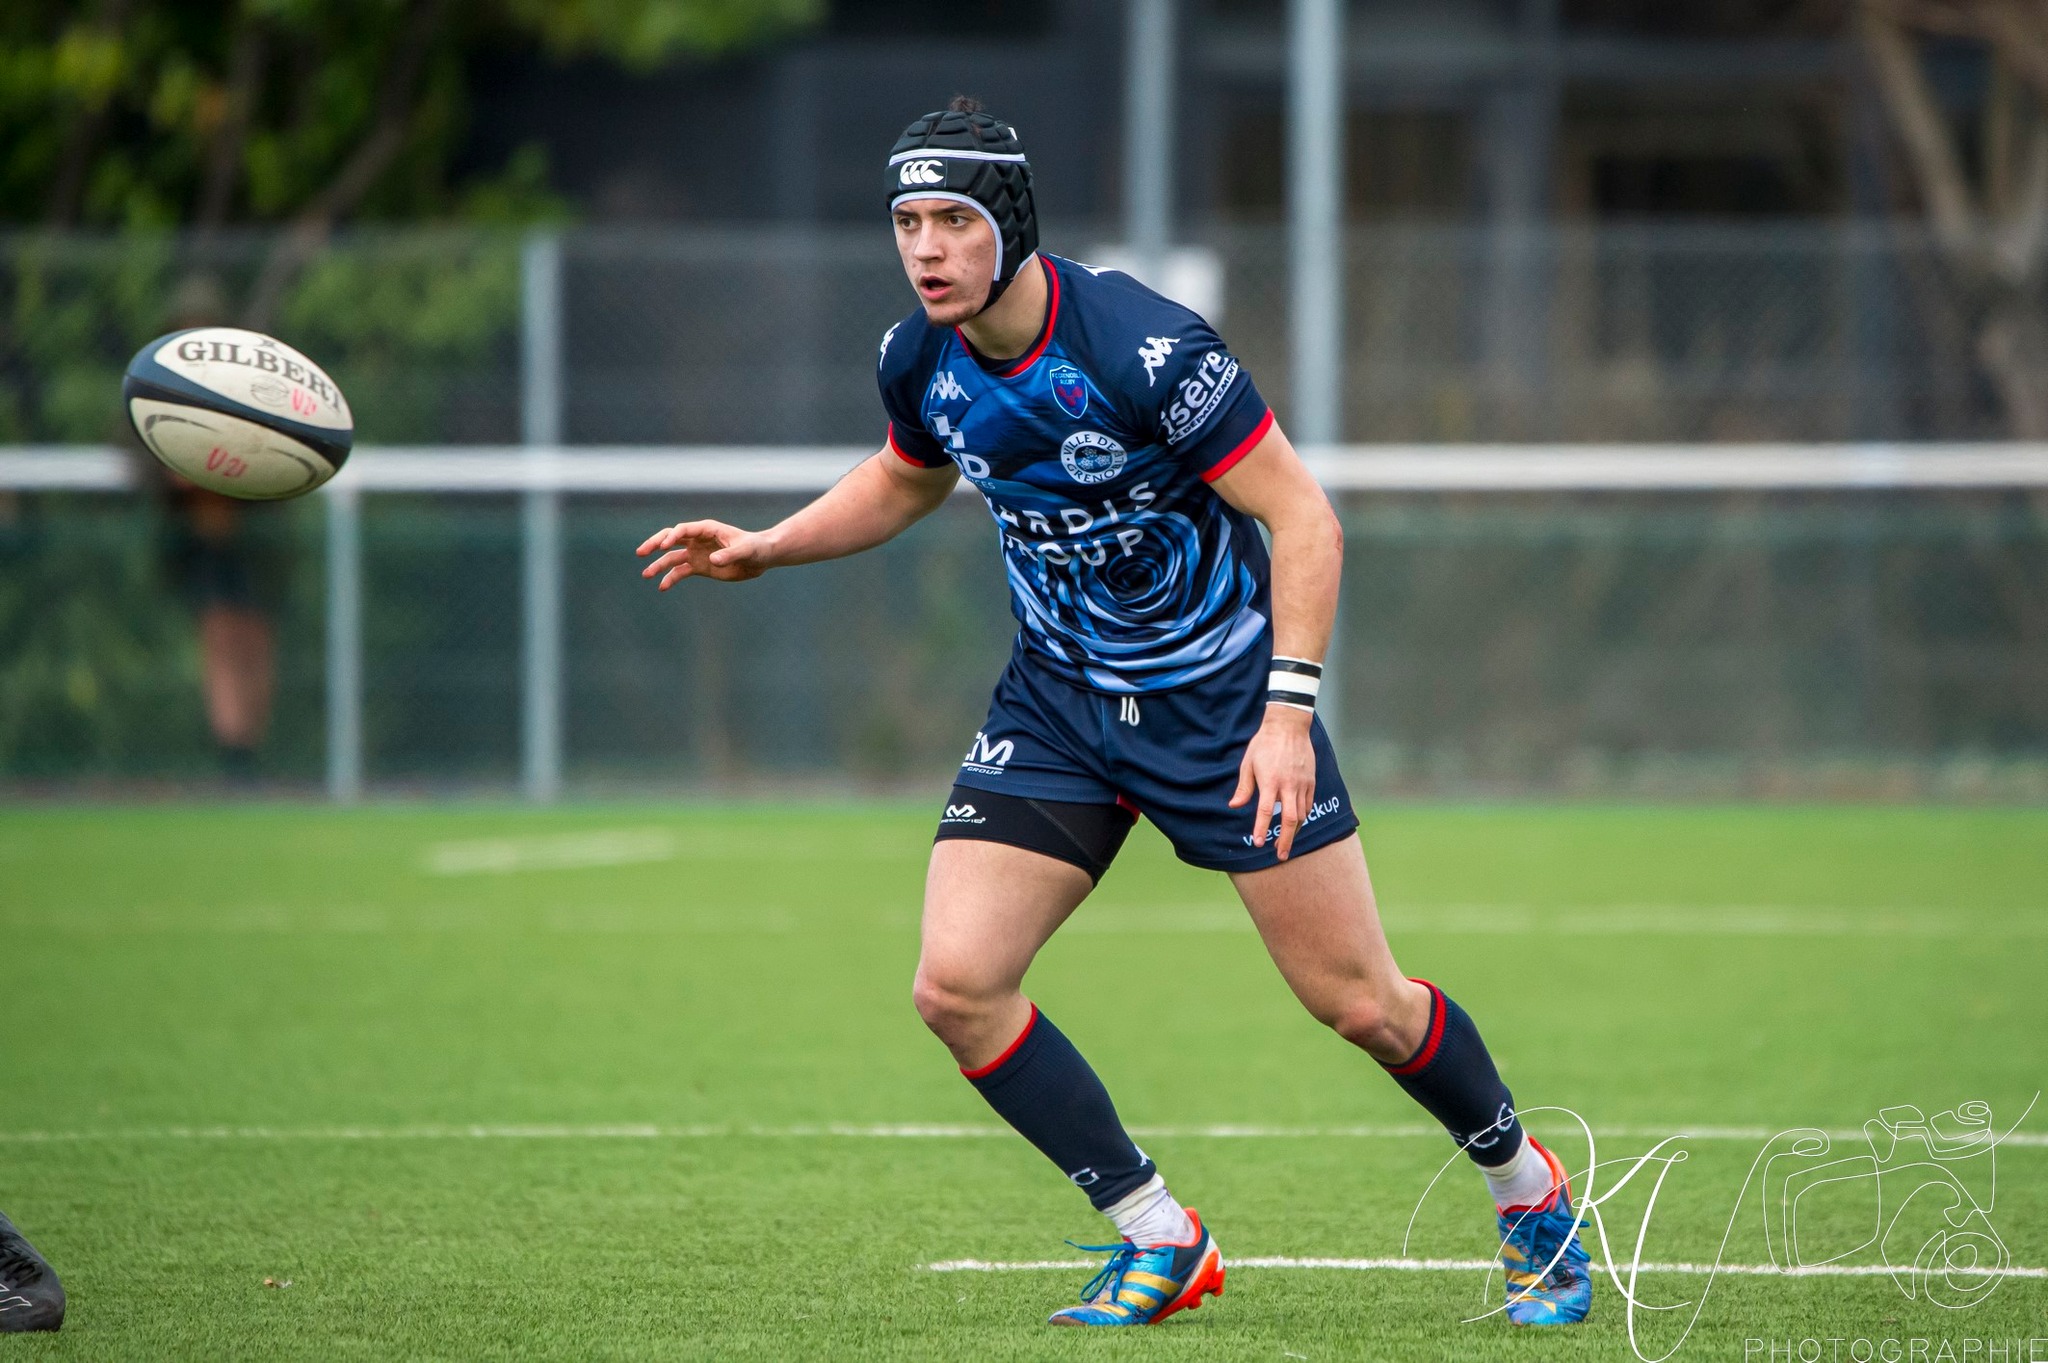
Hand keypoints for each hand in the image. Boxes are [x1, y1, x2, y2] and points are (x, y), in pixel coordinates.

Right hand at [635, 520, 771, 587]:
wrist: (761, 558)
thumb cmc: (755, 548)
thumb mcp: (745, 550)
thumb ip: (730, 554)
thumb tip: (713, 560)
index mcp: (707, 529)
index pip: (683, 530)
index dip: (671, 536)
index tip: (663, 547)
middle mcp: (698, 540)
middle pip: (670, 539)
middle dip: (654, 544)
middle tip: (640, 552)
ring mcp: (697, 553)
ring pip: (672, 557)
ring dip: (658, 565)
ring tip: (646, 575)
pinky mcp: (700, 567)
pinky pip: (680, 572)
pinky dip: (670, 579)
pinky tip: (662, 587)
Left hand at [1227, 705, 1316, 859]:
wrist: (1288, 726)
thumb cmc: (1264, 744)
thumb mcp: (1248, 763)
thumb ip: (1244, 787)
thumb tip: (1235, 805)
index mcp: (1270, 782)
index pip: (1266, 812)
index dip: (1261, 829)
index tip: (1259, 843)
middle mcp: (1288, 785)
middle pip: (1291, 820)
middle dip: (1286, 841)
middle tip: (1281, 855)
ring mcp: (1302, 784)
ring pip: (1302, 815)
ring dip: (1295, 831)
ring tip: (1287, 842)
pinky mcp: (1311, 781)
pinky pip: (1309, 804)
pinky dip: (1303, 816)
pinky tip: (1297, 823)